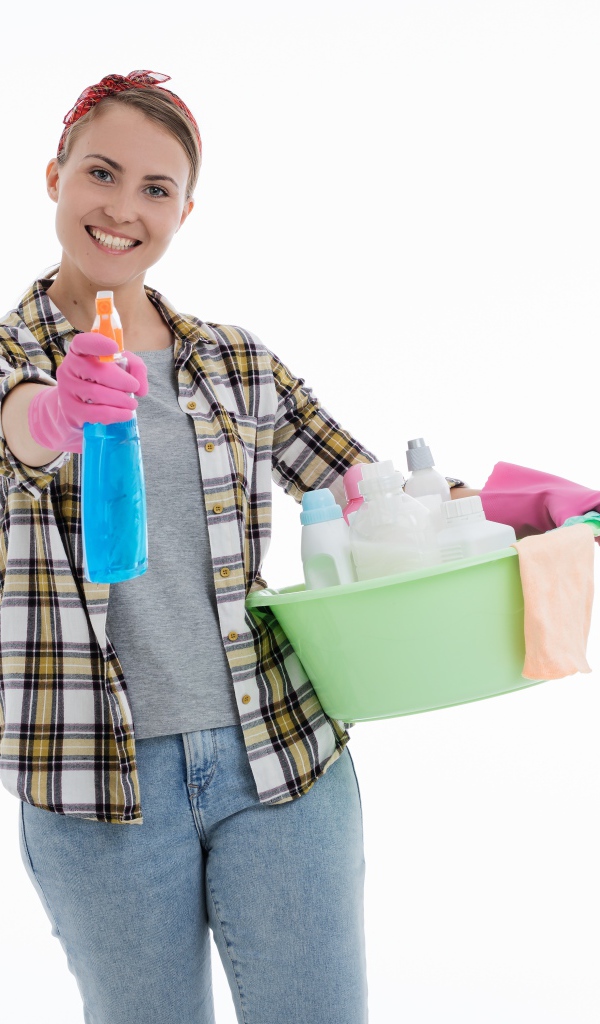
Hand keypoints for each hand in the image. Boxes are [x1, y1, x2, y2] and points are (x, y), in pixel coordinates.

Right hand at [28, 332, 148, 453]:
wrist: (80, 407)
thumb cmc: (102, 381)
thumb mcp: (120, 367)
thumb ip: (135, 367)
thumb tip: (141, 388)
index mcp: (79, 352)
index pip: (83, 343)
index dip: (98, 344)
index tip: (115, 348)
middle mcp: (69, 368)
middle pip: (97, 371)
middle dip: (122, 380)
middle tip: (134, 387)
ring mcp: (66, 389)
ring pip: (97, 393)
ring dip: (121, 400)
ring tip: (132, 403)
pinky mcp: (70, 410)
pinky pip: (94, 413)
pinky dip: (115, 414)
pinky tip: (125, 414)